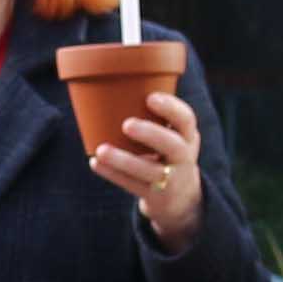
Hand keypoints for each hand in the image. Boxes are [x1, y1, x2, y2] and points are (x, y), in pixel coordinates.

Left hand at [86, 86, 205, 243]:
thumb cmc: (166, 153)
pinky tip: (94, 163)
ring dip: (124, 160)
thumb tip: (109, 82)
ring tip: (101, 150)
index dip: (170, 108)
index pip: (186, 119)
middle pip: (173, 145)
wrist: (181, 199)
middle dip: (150, 133)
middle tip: (126, 124)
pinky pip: (132, 186)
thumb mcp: (171, 134)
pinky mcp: (156, 197)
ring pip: (150, 170)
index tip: (150, 97)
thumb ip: (151, 115)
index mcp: (187, 136)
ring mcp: (171, 179)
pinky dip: (113, 174)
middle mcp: (183, 157)